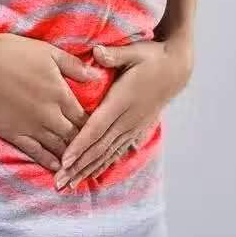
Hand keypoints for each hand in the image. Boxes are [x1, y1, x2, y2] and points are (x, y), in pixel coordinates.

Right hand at [0, 32, 101, 171]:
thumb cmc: (14, 53)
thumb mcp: (49, 53)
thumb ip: (74, 67)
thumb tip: (98, 76)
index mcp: (61, 95)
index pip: (85, 118)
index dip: (96, 127)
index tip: (102, 132)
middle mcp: (49, 115)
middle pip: (75, 136)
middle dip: (86, 145)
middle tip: (95, 153)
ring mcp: (31, 127)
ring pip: (58, 147)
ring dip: (71, 157)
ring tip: (82, 166)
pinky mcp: (14, 134)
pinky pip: (35, 152)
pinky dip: (48, 161)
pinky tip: (57, 167)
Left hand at [53, 40, 192, 188]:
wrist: (176, 70)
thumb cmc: (152, 58)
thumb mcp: (134, 51)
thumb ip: (113, 55)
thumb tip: (96, 52)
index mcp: (122, 100)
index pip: (97, 126)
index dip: (80, 144)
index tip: (65, 160)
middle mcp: (127, 119)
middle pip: (99, 147)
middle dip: (78, 166)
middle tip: (59, 182)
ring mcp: (133, 127)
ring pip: (107, 153)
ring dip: (87, 170)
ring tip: (70, 184)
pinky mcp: (136, 130)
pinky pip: (117, 151)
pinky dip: (103, 164)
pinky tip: (91, 175)